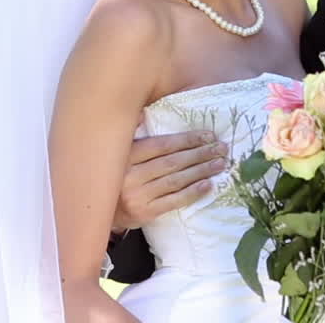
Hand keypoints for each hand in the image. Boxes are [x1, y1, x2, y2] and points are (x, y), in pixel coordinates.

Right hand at [112, 131, 227, 231]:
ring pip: (176, 180)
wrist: (103, 210)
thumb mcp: (118, 152)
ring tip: (220, 164)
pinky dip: (192, 192)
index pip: (162, 145)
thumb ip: (131, 132)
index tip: (208, 135)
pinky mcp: (145, 212)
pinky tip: (207, 184)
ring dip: (201, 171)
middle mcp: (130, 175)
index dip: (187, 139)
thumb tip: (140, 113)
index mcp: (125, 155)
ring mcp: (138, 195)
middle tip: (221, 148)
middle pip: (172, 162)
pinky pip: (174, 200)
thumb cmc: (116, 175)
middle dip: (200, 154)